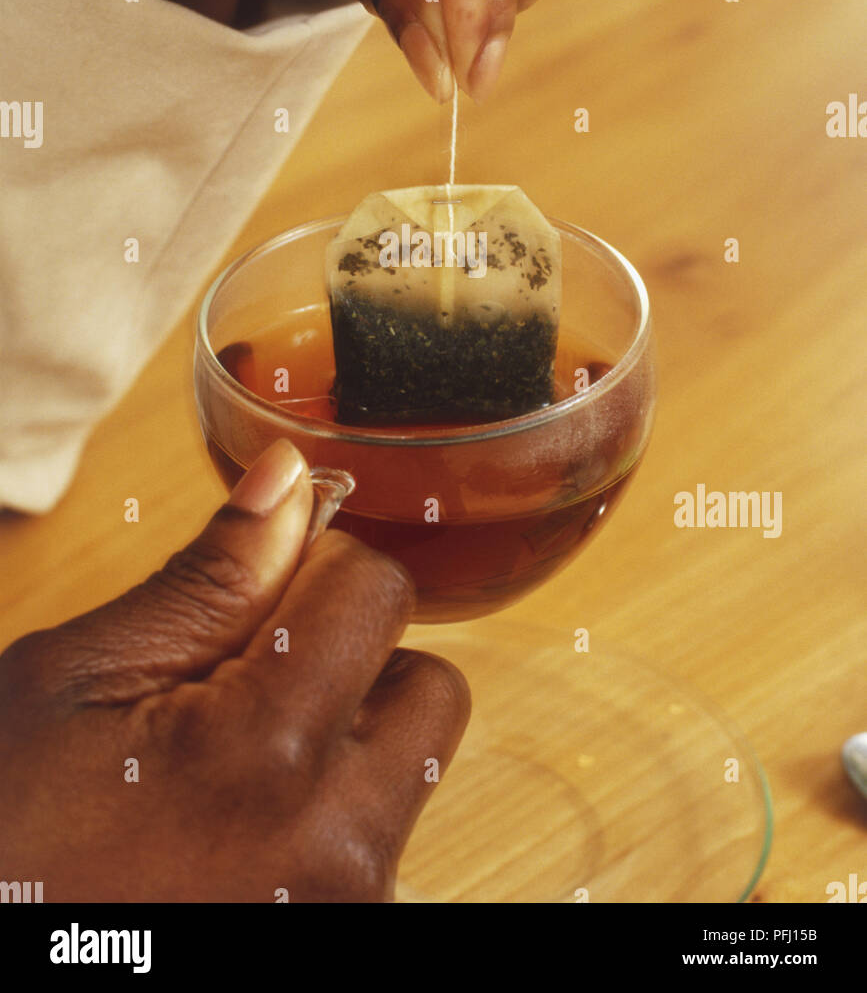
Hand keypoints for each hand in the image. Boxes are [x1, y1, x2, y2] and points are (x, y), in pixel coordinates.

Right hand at [0, 441, 468, 901]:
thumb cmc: (7, 830)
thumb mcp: (73, 681)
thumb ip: (205, 580)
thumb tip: (289, 477)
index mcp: (266, 753)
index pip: (378, 591)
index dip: (313, 571)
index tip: (250, 603)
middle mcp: (335, 844)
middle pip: (429, 687)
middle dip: (355, 661)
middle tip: (246, 687)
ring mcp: (345, 905)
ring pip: (411, 767)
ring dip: (346, 740)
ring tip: (231, 770)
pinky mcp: (343, 932)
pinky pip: (377, 837)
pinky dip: (329, 812)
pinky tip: (238, 828)